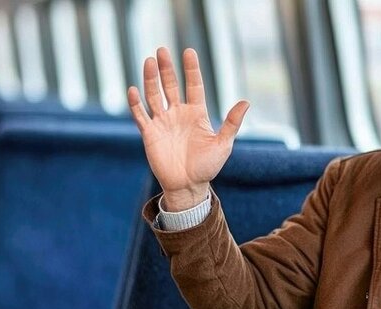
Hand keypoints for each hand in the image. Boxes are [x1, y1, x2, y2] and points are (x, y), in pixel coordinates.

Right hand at [127, 47, 248, 210]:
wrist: (188, 187)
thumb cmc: (207, 166)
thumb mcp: (223, 144)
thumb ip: (232, 122)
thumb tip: (246, 101)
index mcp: (196, 113)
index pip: (193, 85)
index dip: (191, 69)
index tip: (189, 51)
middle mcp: (178, 114)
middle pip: (170, 85)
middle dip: (166, 68)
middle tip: (162, 50)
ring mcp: (163, 122)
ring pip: (154, 95)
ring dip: (150, 79)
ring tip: (148, 61)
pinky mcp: (150, 134)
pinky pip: (141, 115)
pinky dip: (136, 103)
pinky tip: (134, 90)